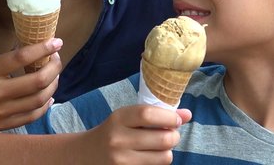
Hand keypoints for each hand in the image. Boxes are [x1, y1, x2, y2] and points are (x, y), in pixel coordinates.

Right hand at [0, 38, 62, 137]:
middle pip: (37, 80)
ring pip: (39, 99)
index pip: (23, 57)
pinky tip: (48, 96)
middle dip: (54, 66)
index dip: (44, 48)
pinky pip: (30, 116)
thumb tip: (28, 53)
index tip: (56, 41)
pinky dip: (44, 105)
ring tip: (54, 75)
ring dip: (52, 84)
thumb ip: (1, 62)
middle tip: (57, 58)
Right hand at [75, 105, 191, 164]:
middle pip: (162, 138)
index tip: (177, 119)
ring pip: (163, 157)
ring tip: (161, 147)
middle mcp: (118, 139)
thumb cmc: (113, 131)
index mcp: (119, 118)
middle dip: (174, 136)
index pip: (149, 114)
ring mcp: (121, 160)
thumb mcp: (127, 117)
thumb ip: (156, 114)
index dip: (169, 117)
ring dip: (168, 151)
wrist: (85, 154)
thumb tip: (188, 114)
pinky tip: (150, 156)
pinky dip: (158, 162)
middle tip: (171, 134)